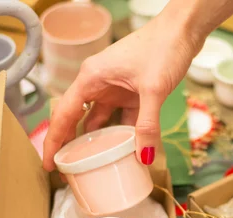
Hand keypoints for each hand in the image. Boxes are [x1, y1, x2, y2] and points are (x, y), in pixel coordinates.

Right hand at [43, 12, 202, 169]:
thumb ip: (147, 124)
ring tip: (95, 168)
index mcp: (91, 78)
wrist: (183, 30)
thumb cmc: (162, 48)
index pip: (63, 114)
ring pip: (100, 121)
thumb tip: (143, 157)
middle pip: (77, 120)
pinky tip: (126, 153)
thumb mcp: (153, 89)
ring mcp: (115, 89)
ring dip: (100, 143)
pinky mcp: (132, 93)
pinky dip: (123, 135)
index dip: (54, 141)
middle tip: (70, 173)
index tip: (50, 164)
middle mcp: (98, 84)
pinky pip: (122, 119)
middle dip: (73, 146)